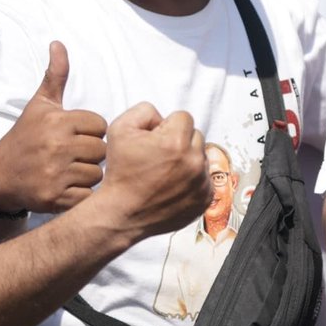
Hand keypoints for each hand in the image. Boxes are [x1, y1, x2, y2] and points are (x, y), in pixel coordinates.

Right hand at [0, 42, 106, 214]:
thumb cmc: (25, 138)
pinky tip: (65, 188)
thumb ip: (55, 76)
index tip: (72, 136)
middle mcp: (57, 146)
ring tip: (67, 171)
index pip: (100, 125)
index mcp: (58, 121)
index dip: (89, 132)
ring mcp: (55, 173)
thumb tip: (58, 42)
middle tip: (70, 156)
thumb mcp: (39, 105)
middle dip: (90, 154)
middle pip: (101, 150)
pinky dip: (80, 195)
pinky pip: (87, 195)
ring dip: (86, 175)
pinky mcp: (55, 198)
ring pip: (97, 174)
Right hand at [96, 104, 212, 240]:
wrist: (122, 215)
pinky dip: (192, 179)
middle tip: (159, 157)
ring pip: (201, 156)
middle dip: (179, 141)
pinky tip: (172, 185)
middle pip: (195, 135)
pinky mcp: (205, 198)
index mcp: (176, 142)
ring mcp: (202, 181)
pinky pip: (205, 178)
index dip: (166, 126)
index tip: (154, 141)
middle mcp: (194, 161)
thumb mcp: (120, 129)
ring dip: (187, 160)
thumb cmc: (120, 174)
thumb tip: (162, 116)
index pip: (183, 117)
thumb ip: (144, 111)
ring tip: (165, 173)